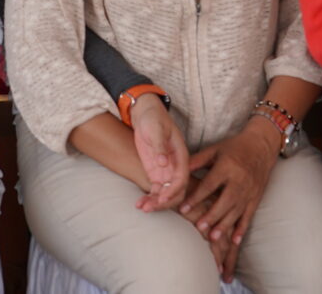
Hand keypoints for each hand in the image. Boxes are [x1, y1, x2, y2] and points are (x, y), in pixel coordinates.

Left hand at [126, 91, 191, 211]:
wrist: (144, 114)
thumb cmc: (153, 118)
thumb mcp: (156, 128)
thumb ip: (160, 145)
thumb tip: (164, 163)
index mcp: (181, 156)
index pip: (182, 178)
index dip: (173, 190)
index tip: (162, 198)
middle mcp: (175, 167)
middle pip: (176, 191)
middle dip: (164, 202)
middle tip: (149, 207)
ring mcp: (166, 172)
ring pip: (165, 194)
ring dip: (156, 203)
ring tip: (142, 207)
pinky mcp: (156, 174)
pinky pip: (155, 191)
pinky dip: (149, 199)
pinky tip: (139, 204)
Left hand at [179, 120, 276, 273]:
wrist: (261, 147)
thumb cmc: (234, 148)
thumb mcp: (215, 150)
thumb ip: (197, 160)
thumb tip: (178, 169)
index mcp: (227, 166)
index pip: (210, 184)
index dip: (196, 197)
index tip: (184, 207)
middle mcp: (239, 180)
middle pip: (225, 200)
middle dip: (212, 215)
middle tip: (200, 226)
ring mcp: (249, 190)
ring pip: (236, 211)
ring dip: (225, 225)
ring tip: (213, 237)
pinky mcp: (256, 198)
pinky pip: (249, 215)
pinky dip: (242, 229)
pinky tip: (235, 241)